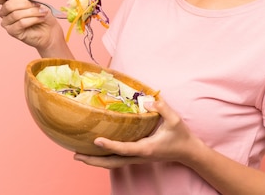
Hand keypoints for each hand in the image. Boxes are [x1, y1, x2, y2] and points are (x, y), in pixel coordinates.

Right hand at [0, 0, 69, 55]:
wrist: (50, 28)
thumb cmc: (41, 12)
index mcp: (6, 1)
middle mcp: (4, 12)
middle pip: (8, 5)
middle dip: (26, 3)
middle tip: (38, 4)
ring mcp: (7, 23)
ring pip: (16, 14)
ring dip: (32, 12)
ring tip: (42, 12)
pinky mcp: (12, 32)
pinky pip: (21, 23)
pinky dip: (33, 19)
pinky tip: (40, 18)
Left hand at [73, 97, 200, 168]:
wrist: (188, 152)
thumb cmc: (181, 136)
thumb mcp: (174, 120)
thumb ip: (162, 108)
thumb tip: (146, 100)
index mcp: (147, 148)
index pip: (125, 148)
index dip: (110, 145)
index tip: (96, 141)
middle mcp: (139, 156)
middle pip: (113, 163)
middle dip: (94, 160)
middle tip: (76, 155)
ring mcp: (138, 158)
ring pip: (113, 163)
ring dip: (96, 161)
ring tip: (79, 155)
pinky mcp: (138, 156)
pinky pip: (118, 159)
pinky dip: (105, 158)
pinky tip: (96, 152)